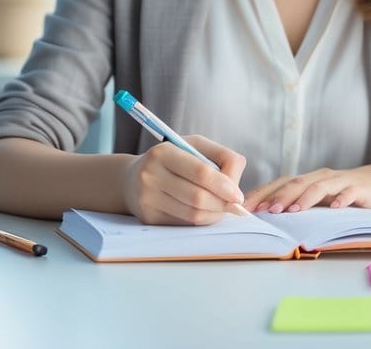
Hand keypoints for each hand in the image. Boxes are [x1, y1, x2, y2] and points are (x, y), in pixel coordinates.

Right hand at [123, 135, 246, 225]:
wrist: (131, 179)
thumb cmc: (172, 160)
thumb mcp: (194, 146)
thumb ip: (222, 157)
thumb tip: (236, 187)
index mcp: (164, 153)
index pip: (200, 172)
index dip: (224, 185)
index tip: (238, 195)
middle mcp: (151, 175)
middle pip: (198, 197)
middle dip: (222, 204)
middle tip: (235, 205)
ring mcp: (147, 199)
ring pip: (192, 214)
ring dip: (214, 214)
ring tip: (222, 208)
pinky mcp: (148, 218)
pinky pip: (184, 224)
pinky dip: (201, 220)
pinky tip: (205, 212)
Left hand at [244, 163, 370, 213]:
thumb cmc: (345, 194)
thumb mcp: (321, 199)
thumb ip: (300, 204)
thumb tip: (269, 221)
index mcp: (308, 180)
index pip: (281, 183)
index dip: (264, 194)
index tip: (246, 208)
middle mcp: (321, 177)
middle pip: (296, 183)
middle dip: (279, 197)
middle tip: (265, 211)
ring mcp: (340, 181)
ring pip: (319, 187)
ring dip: (304, 199)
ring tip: (292, 211)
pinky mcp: (359, 188)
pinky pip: (349, 192)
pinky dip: (342, 199)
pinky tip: (336, 207)